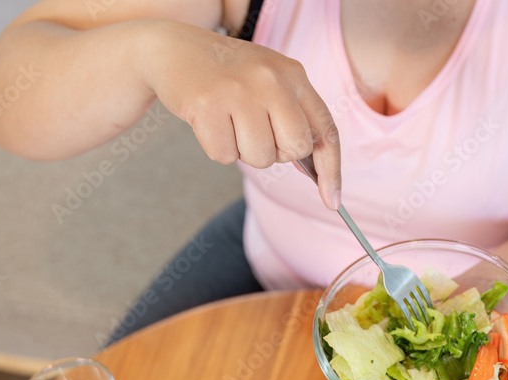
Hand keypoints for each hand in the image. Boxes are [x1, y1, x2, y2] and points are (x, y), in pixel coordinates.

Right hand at [143, 22, 340, 208]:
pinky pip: (224, 156)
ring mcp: (238, 92)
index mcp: (293, 75)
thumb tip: (315, 171)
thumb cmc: (229, 75)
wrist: (175, 50)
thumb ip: (295, 115)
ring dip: (243, 151)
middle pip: (294, 149)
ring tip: (230, 121)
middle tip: (256, 131)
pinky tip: (210, 121)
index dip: (331, 169)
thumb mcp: (270, 81)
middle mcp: (270, 80)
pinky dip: (216, 147)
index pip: (325, 130)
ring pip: (260, 158)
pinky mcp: (206, 105)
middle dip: (277, 153)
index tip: (332, 201)